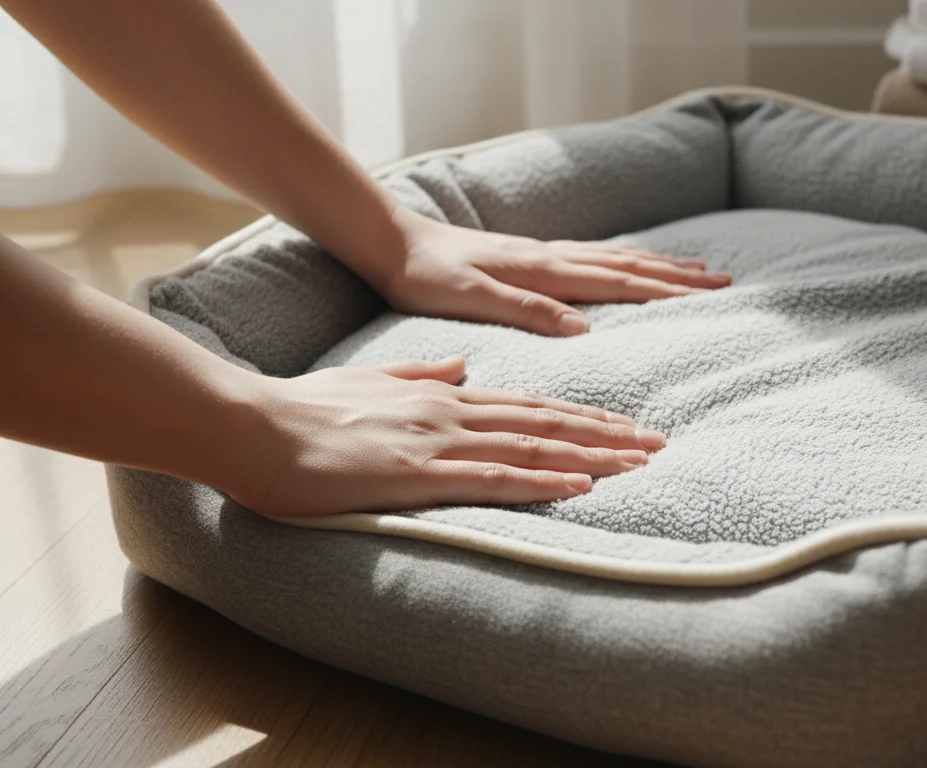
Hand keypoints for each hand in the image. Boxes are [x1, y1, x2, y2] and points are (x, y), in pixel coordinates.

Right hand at [225, 357, 664, 515]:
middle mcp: (451, 413)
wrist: (255, 424)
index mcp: (441, 397)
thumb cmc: (305, 410)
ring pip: (532, 447)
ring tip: (638, 462)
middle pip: (544, 423)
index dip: (580, 417)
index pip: (527, 407)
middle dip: (605, 434)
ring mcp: (437, 442)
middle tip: (656, 443)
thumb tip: (461, 366)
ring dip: (590, 455)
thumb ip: (420, 374)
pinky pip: (492, 478)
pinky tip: (578, 485)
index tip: (621, 425)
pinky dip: (541, 481)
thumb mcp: (371, 382)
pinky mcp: (417, 473)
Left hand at [374, 210, 731, 335]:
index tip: (709, 295)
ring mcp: (542, 254)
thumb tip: (582, 328)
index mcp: (542, 273)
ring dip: (658, 265)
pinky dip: (624, 260)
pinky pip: (592, 256)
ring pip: (614, 258)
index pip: (617, 282)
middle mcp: (550, 259)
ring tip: (695, 269)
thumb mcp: (469, 298)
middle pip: (627, 266)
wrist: (391, 241)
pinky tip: (631, 262)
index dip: (665, 292)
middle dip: (677, 276)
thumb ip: (526, 311)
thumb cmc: (424, 276)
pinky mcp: (529, 256)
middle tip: (723, 281)